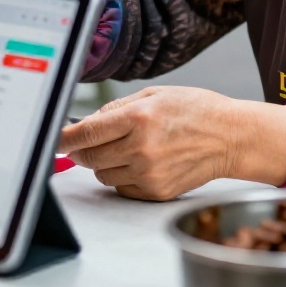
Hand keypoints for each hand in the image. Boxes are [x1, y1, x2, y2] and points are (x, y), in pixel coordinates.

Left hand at [59, 86, 285, 200]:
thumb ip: (117, 108)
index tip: (54, 140)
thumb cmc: (196, 111)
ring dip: (105, 162)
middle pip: (89, 157)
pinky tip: (141, 161)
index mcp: (138, 118)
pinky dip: (123, 176)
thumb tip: (86, 123)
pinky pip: (122, 187)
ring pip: (103, 174)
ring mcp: (149, 173)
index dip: (64, 138)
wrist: (231, 138)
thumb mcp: (155, 94)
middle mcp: (141, 148)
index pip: (86, 133)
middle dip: (82, 150)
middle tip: (89, 142)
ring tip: (127, 148)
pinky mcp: (156, 191)